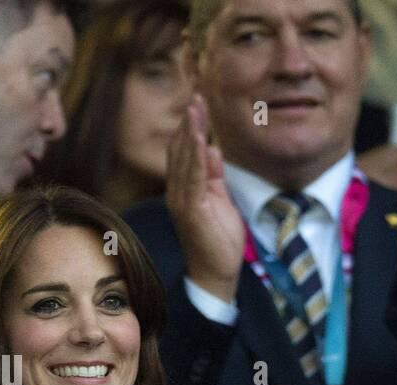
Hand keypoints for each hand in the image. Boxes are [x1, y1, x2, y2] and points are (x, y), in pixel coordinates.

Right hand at [166, 94, 244, 303]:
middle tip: (197, 98)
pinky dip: (193, 154)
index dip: (190, 129)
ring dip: (190, 133)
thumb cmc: (218, 242)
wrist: (216, 274)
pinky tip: (198, 136)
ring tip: (195, 108)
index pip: (184, 153)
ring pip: (183, 159)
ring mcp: (181, 201)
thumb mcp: (220, 201)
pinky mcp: (190, 209)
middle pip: (180, 151)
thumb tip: (211, 148)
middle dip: (189, 124)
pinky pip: (192, 176)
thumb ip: (213, 176)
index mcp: (184, 190)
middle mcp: (177, 193)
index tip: (198, 105)